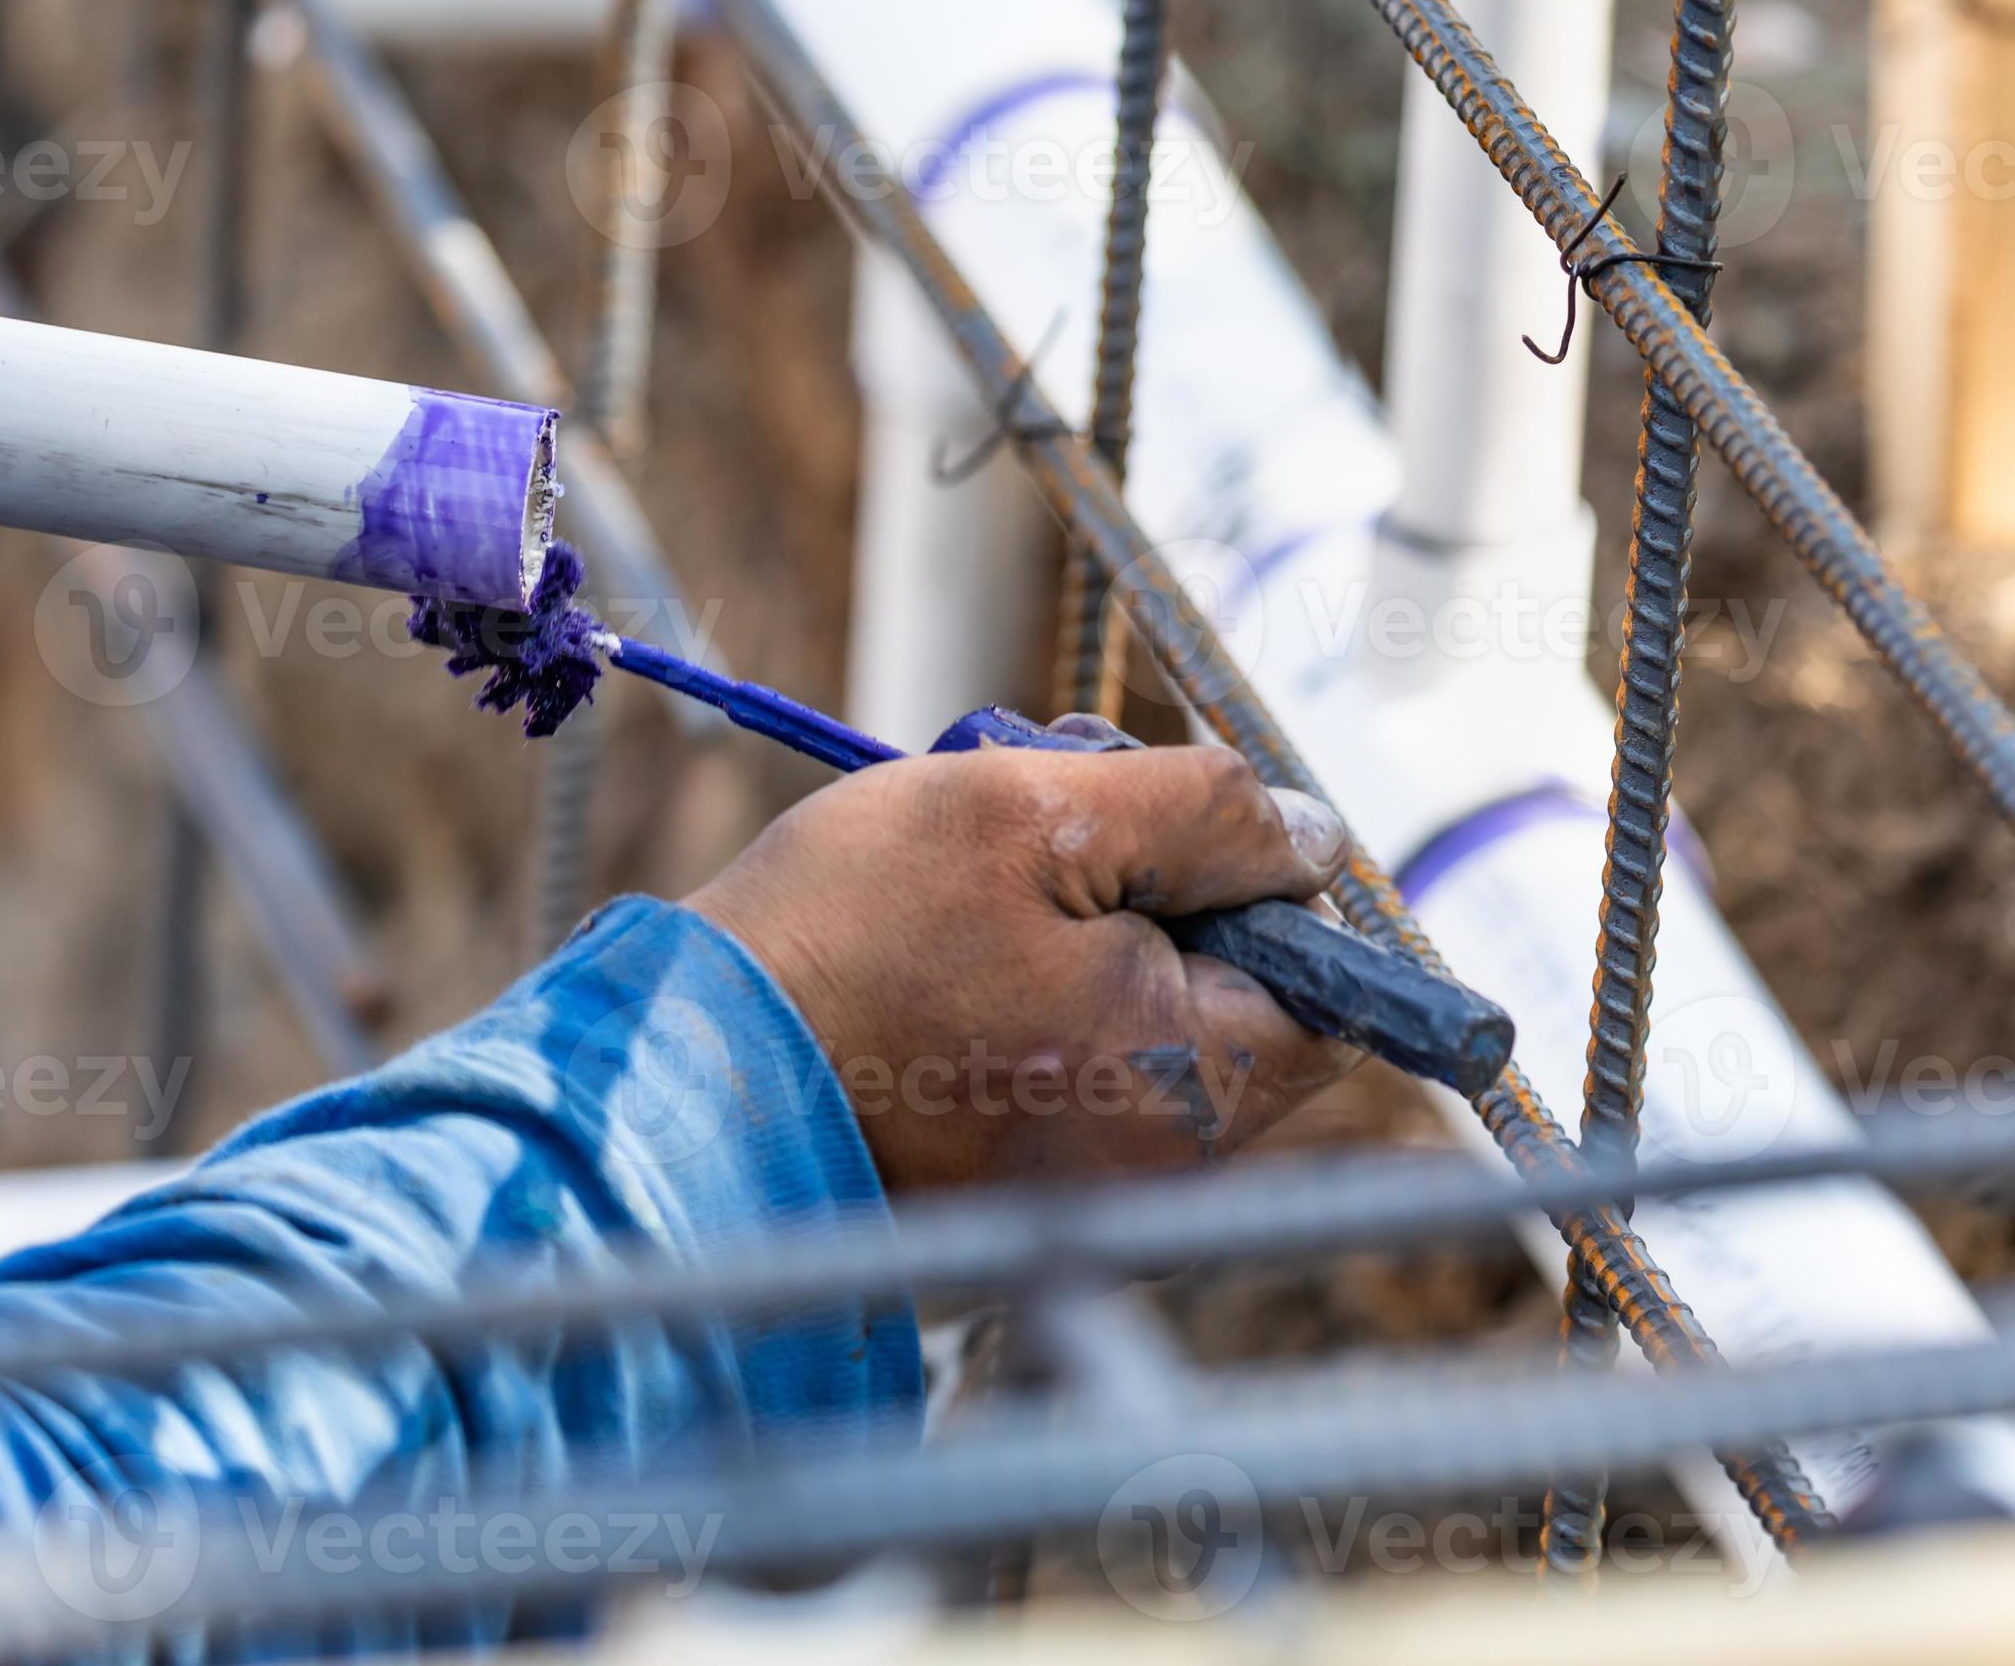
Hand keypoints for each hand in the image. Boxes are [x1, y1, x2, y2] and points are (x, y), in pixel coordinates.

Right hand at [689, 742, 1359, 1192]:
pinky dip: (1038, 1011)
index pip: (1329, 985)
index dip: (1263, 889)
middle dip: (1166, 909)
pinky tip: (946, 969)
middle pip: (1239, 1007)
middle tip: (1044, 854)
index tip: (1157, 839)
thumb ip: (1198, 811)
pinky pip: (1081, 1085)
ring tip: (972, 903)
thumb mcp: (1032, 812)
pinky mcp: (1021, 1202)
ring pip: (1154, 1035)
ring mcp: (1092, 1201)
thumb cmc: (848, 939)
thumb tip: (1316, 834)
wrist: (685, 1077)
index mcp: (1194, 1083)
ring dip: (1094, 947)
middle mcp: (1167, 1173)